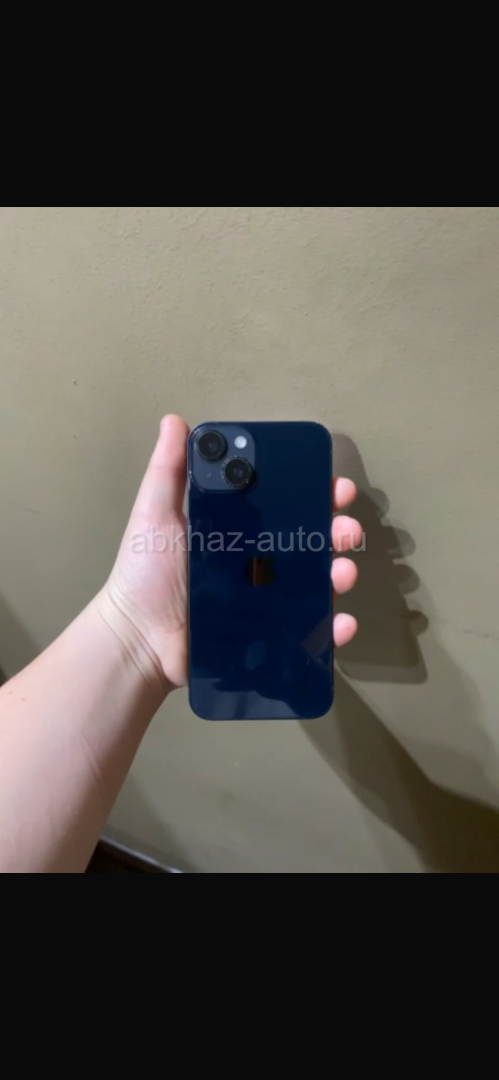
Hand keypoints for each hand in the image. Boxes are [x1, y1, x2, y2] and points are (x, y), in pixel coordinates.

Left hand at [99, 416, 359, 692]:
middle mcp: (259, 565)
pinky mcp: (268, 638)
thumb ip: (167, 471)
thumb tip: (173, 420)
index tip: (335, 486)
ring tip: (343, 572)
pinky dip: (332, 629)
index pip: (286, 507)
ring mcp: (267, 603)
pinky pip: (309, 633)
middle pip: (312, 543)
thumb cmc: (144, 575)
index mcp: (239, 532)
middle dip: (338, 532)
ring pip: (317, 585)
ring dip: (341, 575)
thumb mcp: (155, 515)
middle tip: (345, 529)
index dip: (315, 495)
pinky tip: (341, 622)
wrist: (136, 639)